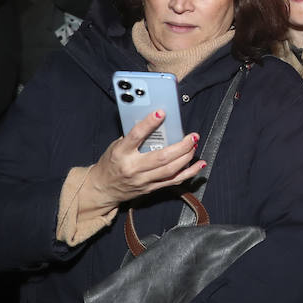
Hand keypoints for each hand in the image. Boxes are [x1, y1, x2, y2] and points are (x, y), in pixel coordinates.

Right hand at [88, 112, 204, 211]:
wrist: (103, 189)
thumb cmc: (111, 163)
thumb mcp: (116, 146)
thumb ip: (133, 136)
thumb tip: (155, 123)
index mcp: (121, 153)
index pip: (136, 136)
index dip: (149, 124)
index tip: (161, 113)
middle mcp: (133, 168)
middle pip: (161, 158)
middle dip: (181, 146)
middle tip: (192, 136)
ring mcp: (143, 180)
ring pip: (170, 170)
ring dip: (186, 157)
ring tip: (194, 145)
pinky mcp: (151, 188)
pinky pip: (173, 181)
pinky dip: (189, 173)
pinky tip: (199, 165)